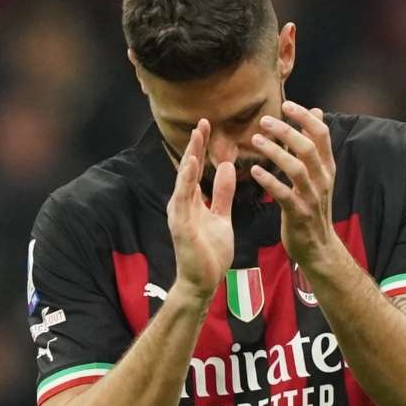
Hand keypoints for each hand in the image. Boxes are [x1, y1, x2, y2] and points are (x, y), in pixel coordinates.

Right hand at [168, 119, 235, 300]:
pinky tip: (192, 165)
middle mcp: (182, 204)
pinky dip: (186, 181)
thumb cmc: (210, 253)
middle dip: (195, 146)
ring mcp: (179, 214)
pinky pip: (183, 200)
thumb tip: (226, 168)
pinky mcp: (181, 226)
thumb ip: (222, 194)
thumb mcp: (221, 217)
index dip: (201, 148)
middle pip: (188, 169)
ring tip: (197, 136)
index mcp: (192, 201)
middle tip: (203, 122)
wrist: (203, 283)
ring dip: (190, 158)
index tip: (207, 126)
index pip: (196, 169)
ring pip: (184, 181)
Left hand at [249, 101, 341, 267]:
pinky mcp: (299, 213)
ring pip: (296, 168)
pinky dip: (269, 181)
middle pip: (307, 148)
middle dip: (286, 131)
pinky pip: (284, 194)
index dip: (305, 117)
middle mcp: (322, 179)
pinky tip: (255, 170)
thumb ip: (316, 144)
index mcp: (327, 167)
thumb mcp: (320, 174)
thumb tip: (317, 112)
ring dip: (275, 152)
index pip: (321, 134)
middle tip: (264, 121)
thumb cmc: (313, 206)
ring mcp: (311, 197)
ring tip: (256, 140)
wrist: (318, 246)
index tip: (286, 104)